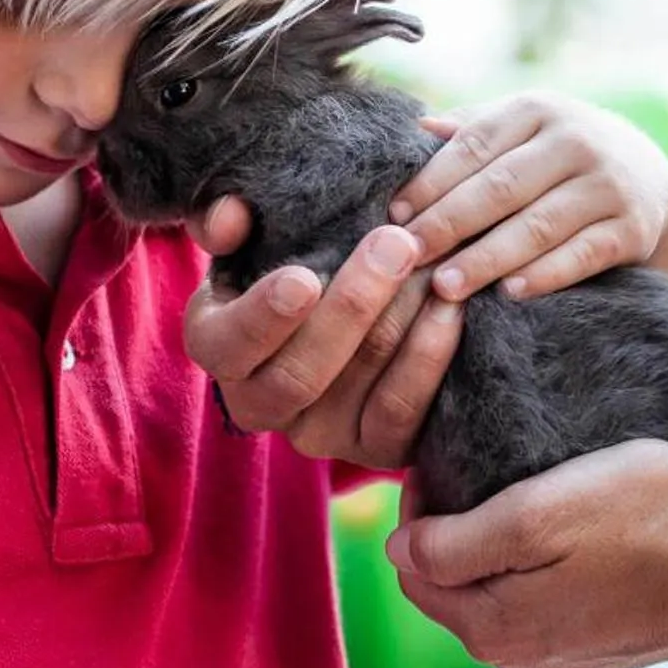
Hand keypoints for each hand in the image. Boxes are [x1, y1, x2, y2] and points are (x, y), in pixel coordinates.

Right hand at [182, 199, 461, 468]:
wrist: (348, 308)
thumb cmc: (291, 258)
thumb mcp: (251, 234)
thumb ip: (226, 220)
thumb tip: (228, 218)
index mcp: (217, 348)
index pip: (228, 346)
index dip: (264, 317)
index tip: (303, 278)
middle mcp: (259, 405)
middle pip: (300, 374)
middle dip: (354, 304)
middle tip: (397, 243)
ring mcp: (319, 435)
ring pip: (360, 383)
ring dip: (401, 318)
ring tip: (431, 263)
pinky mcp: (375, 449)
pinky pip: (403, 411)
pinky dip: (430, 355)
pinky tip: (449, 307)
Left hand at [386, 441, 667, 667]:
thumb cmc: (658, 516)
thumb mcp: (543, 512)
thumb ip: (457, 542)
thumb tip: (397, 552)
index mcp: (495, 634)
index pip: (413, 566)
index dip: (424, 499)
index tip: (457, 447)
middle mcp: (525, 666)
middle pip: (456, 584)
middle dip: (463, 525)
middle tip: (501, 458)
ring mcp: (572, 665)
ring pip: (506, 590)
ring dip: (510, 543)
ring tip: (547, 484)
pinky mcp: (612, 652)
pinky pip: (556, 601)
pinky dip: (557, 564)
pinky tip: (591, 527)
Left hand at [390, 94, 667, 315]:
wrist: (649, 179)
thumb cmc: (556, 156)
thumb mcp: (521, 130)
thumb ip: (470, 130)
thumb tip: (414, 128)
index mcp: (537, 109)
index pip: (474, 145)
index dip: (431, 182)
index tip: (394, 216)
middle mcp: (576, 139)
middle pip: (501, 186)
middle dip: (449, 224)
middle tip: (408, 256)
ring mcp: (608, 184)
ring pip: (538, 225)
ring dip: (488, 258)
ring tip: (446, 286)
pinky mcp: (633, 227)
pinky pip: (582, 255)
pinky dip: (545, 275)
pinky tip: (509, 294)